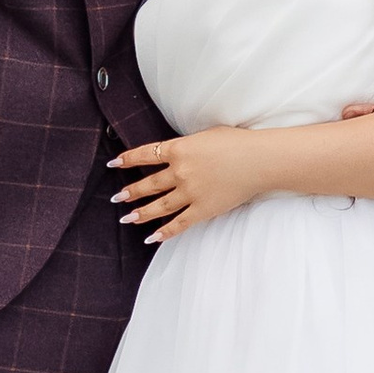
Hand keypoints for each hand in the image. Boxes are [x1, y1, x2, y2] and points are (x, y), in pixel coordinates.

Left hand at [110, 128, 268, 242]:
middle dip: (131, 191)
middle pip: (149, 184)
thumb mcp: (205, 135)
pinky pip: (180, 223)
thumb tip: (175, 150)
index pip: (145, 155)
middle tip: (117, 197)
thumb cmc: (237, 142)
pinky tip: (151, 237)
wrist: (259, 160)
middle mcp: (180, 172)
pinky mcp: (203, 209)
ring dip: (141, 213)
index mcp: (179, 149)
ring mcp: (190, 192)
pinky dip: (165, 232)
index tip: (114, 164)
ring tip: (128, 217)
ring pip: (160, 206)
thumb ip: (186, 144)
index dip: (128, 159)